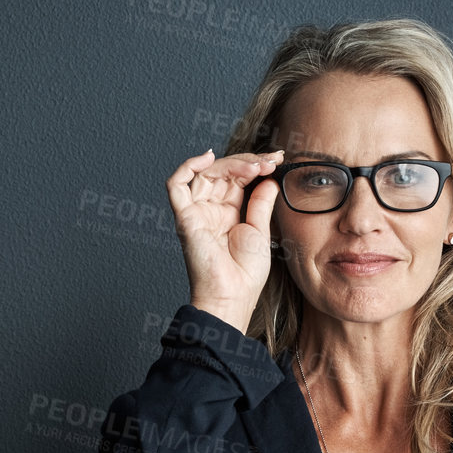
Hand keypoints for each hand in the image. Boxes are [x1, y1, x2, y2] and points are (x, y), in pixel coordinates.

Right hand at [165, 148, 282, 332]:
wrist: (233, 295)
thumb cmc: (244, 273)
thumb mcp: (261, 231)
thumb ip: (261, 202)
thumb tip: (268, 178)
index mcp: (228, 212)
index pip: (237, 178)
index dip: (255, 165)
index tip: (276, 159)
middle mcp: (210, 209)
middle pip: (222, 171)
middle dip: (247, 161)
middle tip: (269, 161)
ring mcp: (196, 212)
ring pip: (205, 173)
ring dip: (230, 163)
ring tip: (253, 166)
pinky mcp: (184, 217)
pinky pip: (176, 185)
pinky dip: (187, 166)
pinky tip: (207, 157)